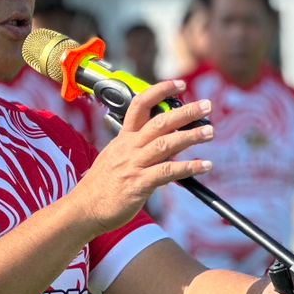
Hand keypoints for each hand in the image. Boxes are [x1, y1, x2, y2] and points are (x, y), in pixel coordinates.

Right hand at [70, 81, 212, 235]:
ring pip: (166, 144)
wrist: (84, 209)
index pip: (140, 105)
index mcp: (123, 138)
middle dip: (185, 112)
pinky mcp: (139, 185)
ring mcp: (133, 165)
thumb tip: (168, 141)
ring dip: (191, 136)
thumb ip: (139, 148)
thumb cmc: (102, 186)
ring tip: (210, 131)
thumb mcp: (116, 158)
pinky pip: (167, 172)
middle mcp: (129, 148)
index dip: (160, 91)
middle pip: (159, 122)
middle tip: (206, 105)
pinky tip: (205, 165)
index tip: (179, 84)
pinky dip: (188, 167)